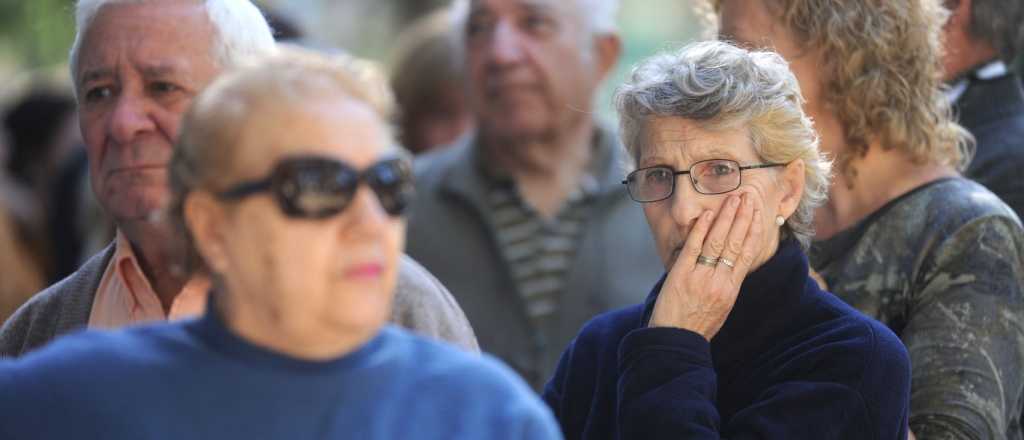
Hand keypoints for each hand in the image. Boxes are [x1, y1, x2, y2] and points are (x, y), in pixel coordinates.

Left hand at [648, 192, 763, 339]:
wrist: (675, 340)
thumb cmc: (698, 325)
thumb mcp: (722, 307)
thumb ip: (728, 284)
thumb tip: (733, 264)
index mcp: (731, 289)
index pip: (747, 254)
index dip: (753, 231)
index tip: (758, 214)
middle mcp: (719, 281)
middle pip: (735, 243)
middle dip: (743, 217)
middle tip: (747, 196)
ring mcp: (700, 277)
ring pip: (717, 242)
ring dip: (726, 218)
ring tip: (733, 199)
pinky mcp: (681, 275)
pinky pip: (693, 248)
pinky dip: (701, 230)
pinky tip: (708, 215)